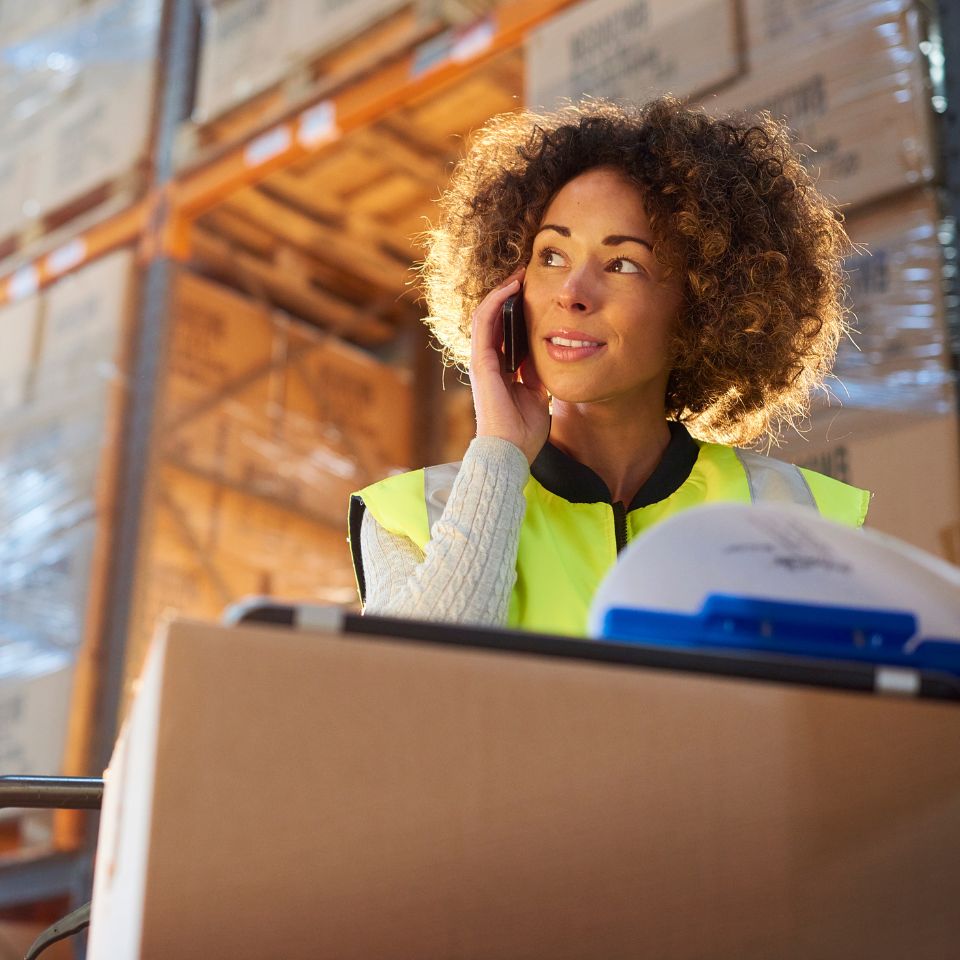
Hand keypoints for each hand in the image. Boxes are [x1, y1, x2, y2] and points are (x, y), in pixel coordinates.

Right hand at [469, 269, 549, 463]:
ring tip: (519, 275)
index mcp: (500, 372)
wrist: (512, 451)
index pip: (504, 333)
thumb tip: (546, 352)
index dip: (516, 312)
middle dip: (508, 296)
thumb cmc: (524, 431)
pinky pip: (484, 323)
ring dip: (501, 293)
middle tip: (526, 276)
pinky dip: (495, 302)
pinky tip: (511, 287)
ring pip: (485, 316)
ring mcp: (481, 362)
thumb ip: (536, 373)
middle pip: (493, 320)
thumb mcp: (538, 394)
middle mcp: (487, 364)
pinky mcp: (480, 362)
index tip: (533, 294)